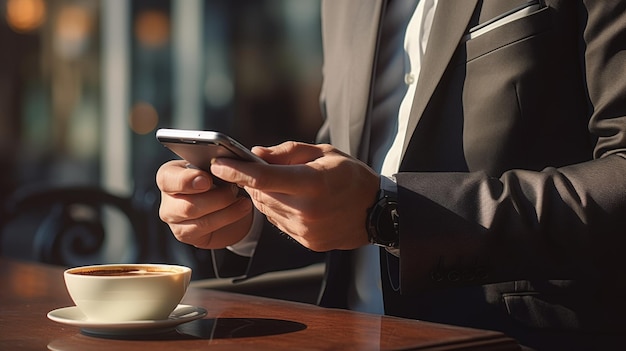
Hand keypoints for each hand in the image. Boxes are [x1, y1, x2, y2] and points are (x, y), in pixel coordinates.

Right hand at [156, 160, 253, 248]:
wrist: (228, 203)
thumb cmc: (218, 180)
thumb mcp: (216, 167)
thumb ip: (216, 165)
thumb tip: (227, 162)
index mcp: (170, 174)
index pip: (167, 178)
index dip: (186, 180)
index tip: (207, 180)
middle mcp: (168, 197)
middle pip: (186, 204)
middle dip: (216, 197)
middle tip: (234, 188)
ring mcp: (173, 217)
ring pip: (196, 217)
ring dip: (224, 207)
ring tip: (242, 198)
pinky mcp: (184, 233)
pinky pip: (204, 227)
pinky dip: (227, 217)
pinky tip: (241, 208)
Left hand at [210, 142, 379, 251]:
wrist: (378, 212)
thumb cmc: (351, 177)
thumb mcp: (324, 153)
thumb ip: (287, 152)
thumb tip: (255, 153)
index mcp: (312, 184)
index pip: (264, 178)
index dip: (237, 171)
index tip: (219, 163)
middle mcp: (307, 211)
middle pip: (261, 194)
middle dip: (251, 180)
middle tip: (249, 167)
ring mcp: (306, 231)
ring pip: (267, 210)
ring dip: (264, 195)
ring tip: (280, 183)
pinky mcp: (306, 242)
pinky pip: (279, 223)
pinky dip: (277, 210)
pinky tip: (291, 200)